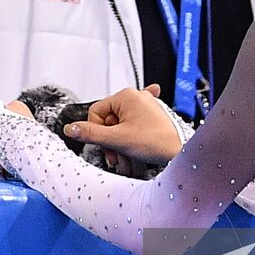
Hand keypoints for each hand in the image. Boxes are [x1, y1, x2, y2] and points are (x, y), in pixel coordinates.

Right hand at [65, 83, 182, 166]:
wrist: (183, 150)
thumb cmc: (157, 141)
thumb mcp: (118, 139)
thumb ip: (91, 134)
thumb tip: (71, 128)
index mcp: (125, 96)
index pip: (96, 112)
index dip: (97, 132)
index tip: (105, 145)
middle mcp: (135, 97)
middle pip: (108, 121)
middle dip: (111, 142)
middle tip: (117, 156)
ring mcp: (145, 106)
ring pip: (121, 127)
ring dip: (122, 145)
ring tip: (130, 157)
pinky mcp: (152, 117)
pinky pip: (134, 126)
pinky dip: (132, 137)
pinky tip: (136, 137)